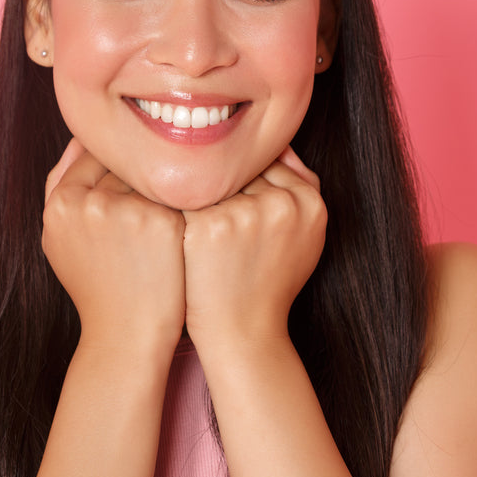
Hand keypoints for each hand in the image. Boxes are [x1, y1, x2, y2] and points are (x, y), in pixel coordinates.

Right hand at [42, 139, 186, 352]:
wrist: (126, 334)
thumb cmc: (96, 284)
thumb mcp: (60, 237)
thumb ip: (61, 185)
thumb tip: (80, 136)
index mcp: (60, 203)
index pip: (91, 155)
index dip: (115, 165)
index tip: (134, 178)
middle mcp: (88, 203)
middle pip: (123, 161)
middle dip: (140, 170)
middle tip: (160, 182)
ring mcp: (126, 211)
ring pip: (151, 172)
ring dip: (164, 181)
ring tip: (178, 196)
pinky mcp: (161, 222)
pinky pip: (176, 191)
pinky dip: (185, 197)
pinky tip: (196, 208)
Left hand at [181, 146, 326, 351]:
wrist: (243, 333)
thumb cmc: (268, 283)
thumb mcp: (302, 237)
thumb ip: (299, 189)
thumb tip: (279, 142)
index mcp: (311, 204)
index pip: (273, 162)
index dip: (248, 180)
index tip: (231, 196)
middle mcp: (282, 204)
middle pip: (243, 168)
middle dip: (225, 182)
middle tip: (205, 197)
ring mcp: (245, 213)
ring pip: (214, 177)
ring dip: (198, 188)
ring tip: (180, 202)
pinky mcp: (210, 225)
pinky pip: (185, 194)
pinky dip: (174, 202)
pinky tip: (165, 215)